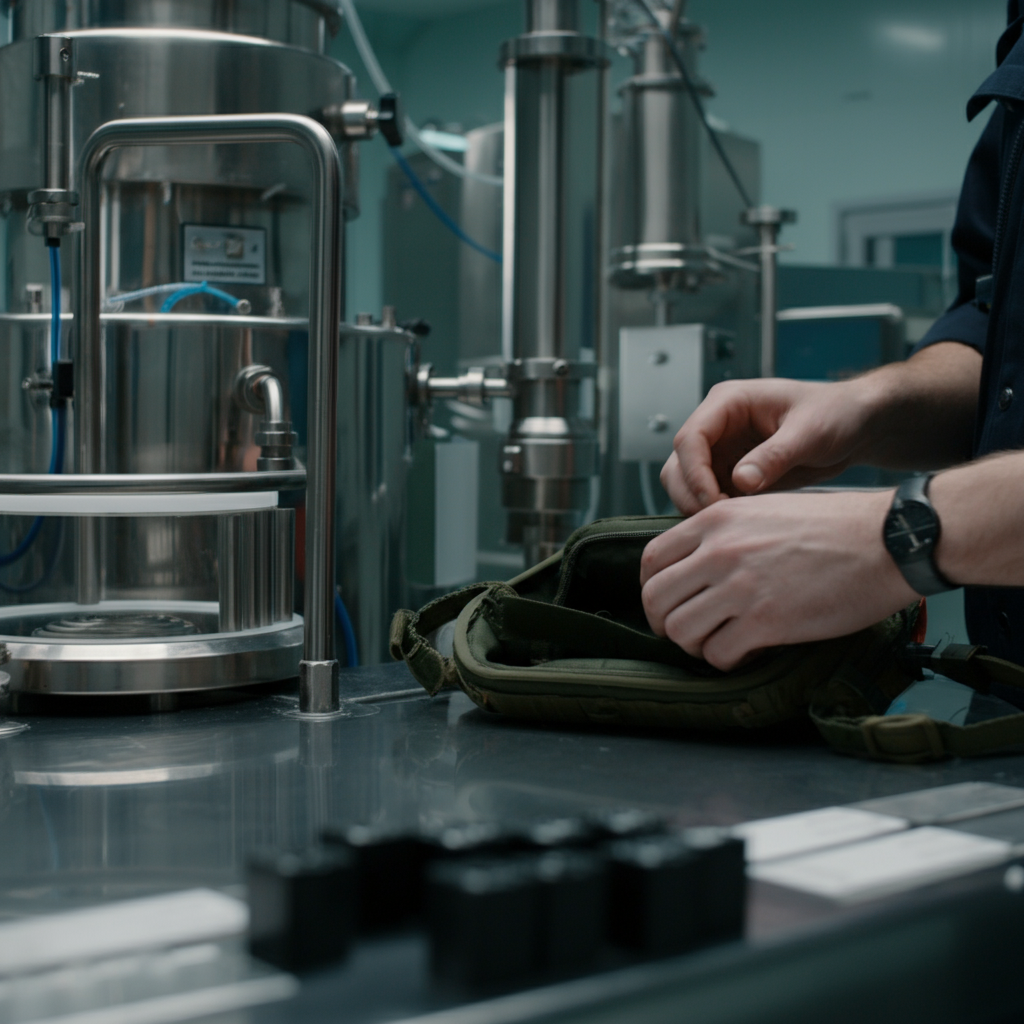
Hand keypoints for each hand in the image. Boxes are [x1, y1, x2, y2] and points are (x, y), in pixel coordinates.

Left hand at [640, 490, 917, 669]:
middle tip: (687, 632)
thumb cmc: (835, 527)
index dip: (653, 588)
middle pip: (655, 599)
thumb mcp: (764, 511)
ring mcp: (740, 586)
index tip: (668, 603)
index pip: (652, 560)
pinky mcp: (766, 621)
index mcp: (716, 520)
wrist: (888, 541)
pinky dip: (726, 660)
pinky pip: (718, 653)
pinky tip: (747, 651)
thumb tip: (697, 568)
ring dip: (694, 644)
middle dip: (664, 622)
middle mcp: (719, 551)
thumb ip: (725, 535)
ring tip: (719, 642)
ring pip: (679, 631)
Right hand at [660, 378, 876, 514]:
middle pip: (679, 465)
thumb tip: (741, 482)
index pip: (690, 438)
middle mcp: (717, 426)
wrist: (856, 426)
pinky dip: (715, 513)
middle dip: (691, 494)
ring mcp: (722, 451)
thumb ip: (775, 455)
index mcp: (729, 403)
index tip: (714, 502)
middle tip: (720, 519)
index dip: (695, 473)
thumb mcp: (810, 432)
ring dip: (699, 506)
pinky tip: (740, 523)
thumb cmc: (837, 413)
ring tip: (732, 522)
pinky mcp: (731, 474)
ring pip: (686, 484)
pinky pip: (709, 497)